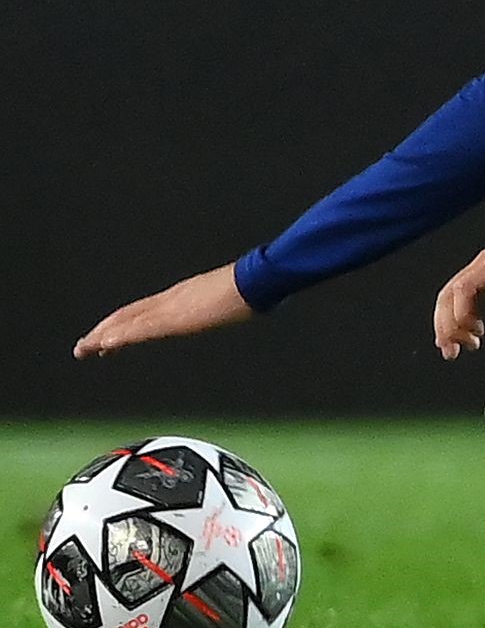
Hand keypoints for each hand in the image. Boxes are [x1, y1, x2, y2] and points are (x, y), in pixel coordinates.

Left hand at [73, 265, 255, 358]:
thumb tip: (242, 306)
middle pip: (128, 315)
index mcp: (183, 296)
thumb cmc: (255, 286)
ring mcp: (171, 307)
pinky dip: (121, 336)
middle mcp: (170, 299)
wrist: (258, 279)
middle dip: (103, 330)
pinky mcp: (176, 318)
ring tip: (83, 348)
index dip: (122, 323)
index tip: (105, 338)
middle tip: (83, 347)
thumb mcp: (236, 298)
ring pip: (127, 322)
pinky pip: (141, 329)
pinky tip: (104, 343)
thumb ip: (228, 303)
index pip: (143, 311)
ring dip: (102, 336)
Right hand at [433, 231, 484, 360]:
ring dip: (449, 324)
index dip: (460, 312)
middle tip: (452, 351)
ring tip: (457, 349)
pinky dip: (460, 317)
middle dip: (446, 324)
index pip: (465, 286)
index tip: (470, 334)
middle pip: (450, 293)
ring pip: (453, 296)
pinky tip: (470, 334)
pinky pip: (464, 297)